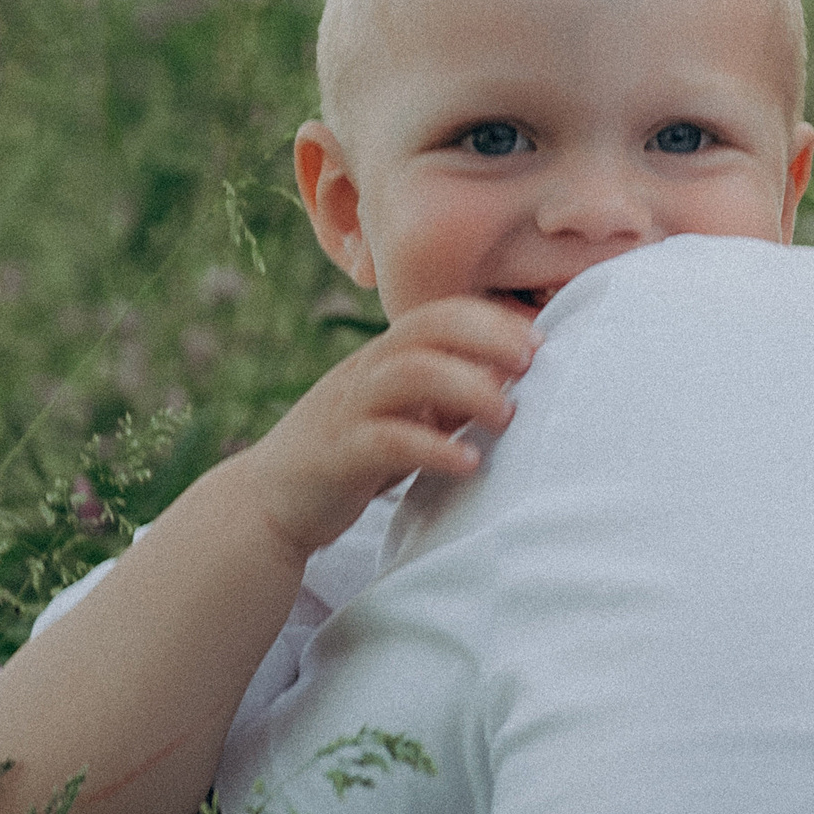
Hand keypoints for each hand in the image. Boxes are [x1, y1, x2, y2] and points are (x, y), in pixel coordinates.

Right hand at [235, 295, 538, 566]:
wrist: (273, 499)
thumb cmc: (358, 451)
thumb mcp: (409, 414)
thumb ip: (453, 395)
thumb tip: (519, 381)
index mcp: (386, 357)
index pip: (440, 314)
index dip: (491, 320)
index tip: (540, 341)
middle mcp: (367, 372)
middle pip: (427, 331)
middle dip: (486, 339)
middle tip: (531, 365)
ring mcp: (350, 410)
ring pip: (408, 374)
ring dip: (467, 387)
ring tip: (506, 416)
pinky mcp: (339, 455)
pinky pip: (387, 440)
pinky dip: (433, 447)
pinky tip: (468, 463)